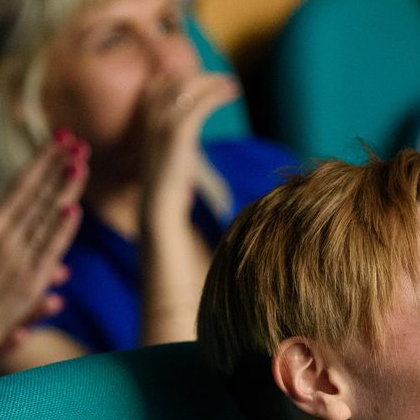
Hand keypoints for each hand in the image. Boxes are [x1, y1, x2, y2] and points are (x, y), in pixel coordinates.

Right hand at [0, 135, 86, 394]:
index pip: (21, 185)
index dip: (42, 160)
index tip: (60, 139)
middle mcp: (3, 240)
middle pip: (37, 197)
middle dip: (58, 168)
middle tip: (78, 143)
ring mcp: (17, 262)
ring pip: (46, 220)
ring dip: (64, 191)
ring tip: (80, 165)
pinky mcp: (28, 286)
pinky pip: (47, 253)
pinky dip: (59, 231)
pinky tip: (72, 211)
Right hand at [136, 71, 238, 344]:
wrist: (179, 339)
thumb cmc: (204, 313)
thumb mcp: (226, 262)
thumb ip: (236, 242)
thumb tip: (267, 233)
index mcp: (164, 206)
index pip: (163, 142)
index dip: (182, 110)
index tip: (217, 92)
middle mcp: (152, 196)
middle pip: (154, 123)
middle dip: (183, 91)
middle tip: (222, 80)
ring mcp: (152, 199)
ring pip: (162, 122)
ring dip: (194, 94)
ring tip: (226, 83)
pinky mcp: (160, 204)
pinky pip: (174, 139)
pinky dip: (199, 109)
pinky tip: (225, 95)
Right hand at [139, 71, 239, 227]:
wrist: (159, 203)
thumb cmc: (167, 182)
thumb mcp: (169, 149)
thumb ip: (176, 133)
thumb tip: (191, 125)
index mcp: (145, 117)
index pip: (161, 81)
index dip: (184, 76)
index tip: (204, 79)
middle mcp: (151, 115)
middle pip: (176, 80)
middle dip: (202, 77)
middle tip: (224, 80)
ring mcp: (163, 122)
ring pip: (189, 88)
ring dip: (213, 83)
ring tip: (232, 85)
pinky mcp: (179, 132)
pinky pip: (200, 104)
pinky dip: (217, 95)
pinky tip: (231, 94)